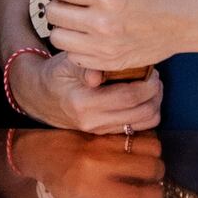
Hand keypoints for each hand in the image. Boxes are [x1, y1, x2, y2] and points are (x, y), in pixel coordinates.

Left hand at [0, 126, 167, 197]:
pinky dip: (144, 142)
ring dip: (154, 156)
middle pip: (151, 167)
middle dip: (157, 175)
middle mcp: (102, 164)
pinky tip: (137, 149)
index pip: (135, 197)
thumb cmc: (58, 181)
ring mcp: (107, 143)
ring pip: (151, 146)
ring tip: (145, 163)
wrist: (44, 148)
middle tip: (149, 180)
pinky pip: (140, 133)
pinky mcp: (109, 128)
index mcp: (91, 187)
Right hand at [11, 42, 164, 134]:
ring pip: (144, 124)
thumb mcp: (67, 63)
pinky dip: (147, 113)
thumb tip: (98, 75)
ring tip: (151, 87)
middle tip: (155, 77)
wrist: (41, 98)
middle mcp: (92, 122)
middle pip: (142, 113)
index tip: (152, 71)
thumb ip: (85, 65)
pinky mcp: (105, 134)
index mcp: (83, 103)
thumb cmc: (57, 75)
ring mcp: (99, 131)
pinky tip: (142, 98)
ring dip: (155, 104)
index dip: (147, 84)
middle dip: (156, 94)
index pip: (127, 97)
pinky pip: (137, 128)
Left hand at [38, 0, 197, 74]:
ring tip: (79, 13)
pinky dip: (77, 44)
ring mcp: (107, 47)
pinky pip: (75, 57)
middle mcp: (103, 24)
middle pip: (54, 13)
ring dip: (64, 24)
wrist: (195, 18)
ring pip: (59, 38)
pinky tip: (89, 32)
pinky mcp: (113, 62)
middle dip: (60, 0)